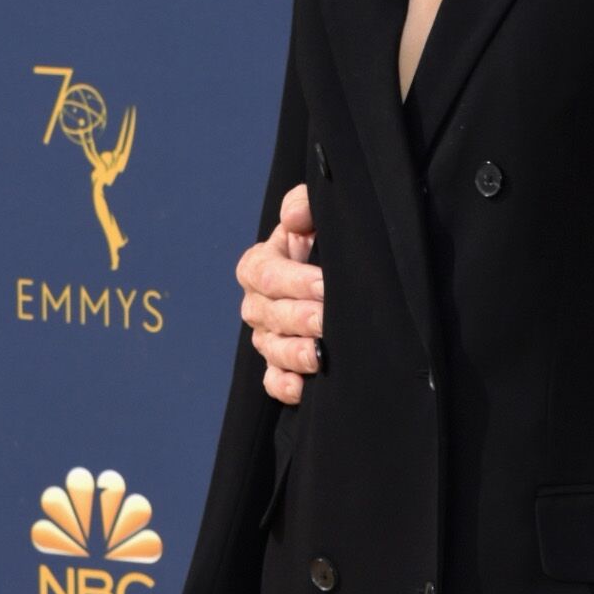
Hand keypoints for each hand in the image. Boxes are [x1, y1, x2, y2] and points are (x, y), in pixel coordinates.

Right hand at [239, 180, 323, 405]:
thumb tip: (294, 219)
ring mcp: (267, 338)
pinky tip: (304, 388)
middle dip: (301, 318)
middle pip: (270, 315)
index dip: (294, 281)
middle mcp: (258, 304)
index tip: (325, 284)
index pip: (266, 274)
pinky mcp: (279, 366)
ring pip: (272, 350)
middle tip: (329, 320)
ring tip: (321, 356)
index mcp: (259, 266)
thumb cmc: (322, 241)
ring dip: (295, 355)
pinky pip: (273, 381)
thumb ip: (303, 206)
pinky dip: (285, 386)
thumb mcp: (314, 216)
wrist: (336, 275)